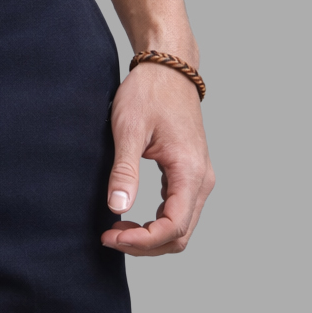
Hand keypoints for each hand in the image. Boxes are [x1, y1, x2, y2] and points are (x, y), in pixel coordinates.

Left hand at [102, 61, 214, 255]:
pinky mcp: (191, 173)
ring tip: (116, 230)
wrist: (168, 68)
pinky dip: (157, 223)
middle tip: (109, 237)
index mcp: (190, 171)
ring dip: (151, 237)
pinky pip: (179, 211)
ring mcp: (199, 177)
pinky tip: (131, 218)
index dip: (143, 241)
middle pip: (180, 235)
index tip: (111, 236)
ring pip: (181, 227)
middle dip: (145, 244)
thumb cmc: (149, 92)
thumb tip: (117, 208)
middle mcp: (202, 180)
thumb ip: (124, 170)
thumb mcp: (129, 128)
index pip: (173, 227)